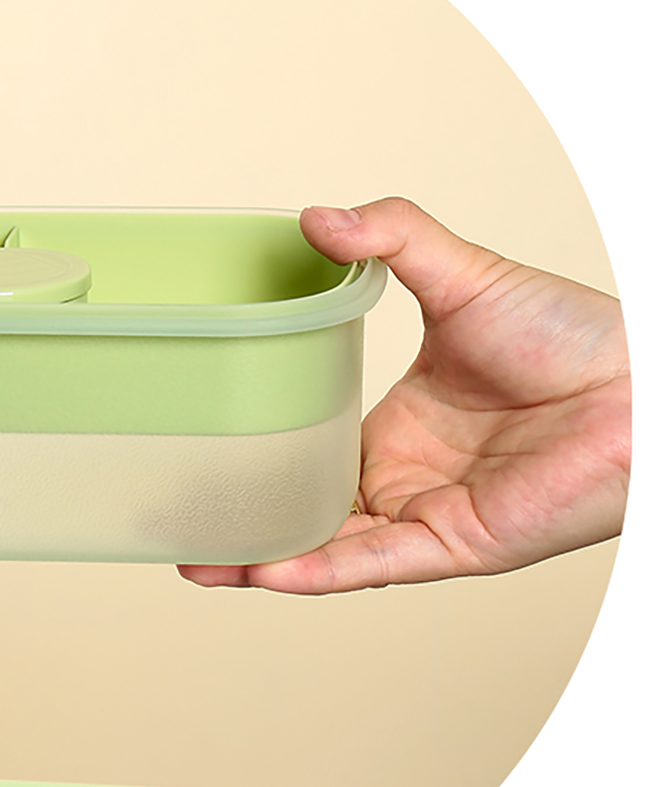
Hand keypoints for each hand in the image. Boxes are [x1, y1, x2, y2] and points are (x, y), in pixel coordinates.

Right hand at [180, 196, 629, 591]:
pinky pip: (374, 564)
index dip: (253, 459)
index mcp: (399, 424)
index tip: (193, 451)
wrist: (638, 384)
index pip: (309, 452)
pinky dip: (319, 570)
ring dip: (262, 560)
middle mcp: (406, 477)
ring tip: (196, 560)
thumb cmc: (573, 334)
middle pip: (304, 512)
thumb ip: (390, 237)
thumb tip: (316, 215)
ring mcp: (427, 515)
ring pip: (327, 550)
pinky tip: (264, 569)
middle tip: (170, 516)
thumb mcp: (463, 272)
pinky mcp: (456, 546)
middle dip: (240, 523)